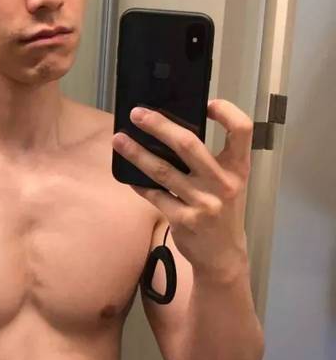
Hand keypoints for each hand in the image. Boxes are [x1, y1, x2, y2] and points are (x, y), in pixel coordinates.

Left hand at [112, 99, 253, 279]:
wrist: (223, 256)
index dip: (227, 111)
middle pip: (188, 145)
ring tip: (118, 139)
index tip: (208, 103)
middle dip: (159, 125)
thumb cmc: (223, 212)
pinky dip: (139, 183)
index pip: (242, 130)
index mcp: (238, 168)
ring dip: (137, 153)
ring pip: (163, 170)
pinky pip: (154, 195)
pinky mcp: (183, 219)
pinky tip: (127, 173)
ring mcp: (202, 203)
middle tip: (137, 113)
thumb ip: (211, 160)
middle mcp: (222, 183)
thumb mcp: (229, 184)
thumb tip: (172, 131)